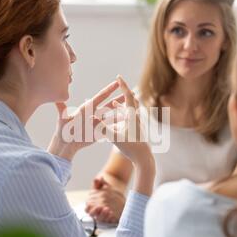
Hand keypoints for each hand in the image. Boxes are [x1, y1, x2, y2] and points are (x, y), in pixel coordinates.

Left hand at [48, 80, 124, 160]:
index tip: (117, 82)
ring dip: (121, 110)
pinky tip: (127, 120)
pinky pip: (110, 126)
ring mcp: (97, 122)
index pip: (100, 96)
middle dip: (119, 97)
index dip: (109, 89)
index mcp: (87, 108)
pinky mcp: (99, 131)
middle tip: (129, 91)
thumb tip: (56, 98)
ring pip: (112, 114)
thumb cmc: (63, 130)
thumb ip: (61, 107)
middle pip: (108, 104)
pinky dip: (118, 123)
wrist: (66, 144)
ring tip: (131, 106)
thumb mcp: (62, 118)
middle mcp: (93, 113)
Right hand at [85, 177, 125, 223]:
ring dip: (104, 215)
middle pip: (93, 215)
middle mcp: (95, 211)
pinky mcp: (108, 218)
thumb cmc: (104, 190)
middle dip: (98, 213)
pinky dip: (109, 218)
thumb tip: (99, 178)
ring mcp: (101, 215)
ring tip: (109, 210)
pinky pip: (108, 221)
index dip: (90, 209)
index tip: (96, 206)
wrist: (114, 194)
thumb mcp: (102, 186)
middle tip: (103, 208)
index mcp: (90, 204)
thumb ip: (99, 183)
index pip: (87, 209)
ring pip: (100, 219)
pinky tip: (112, 214)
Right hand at [93, 76, 154, 195]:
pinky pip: (128, 119)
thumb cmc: (131, 148)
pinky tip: (117, 117)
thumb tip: (92, 118)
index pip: (128, 96)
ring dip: (122, 105)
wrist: (144, 158)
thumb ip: (102, 127)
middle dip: (124, 91)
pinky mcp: (135, 131)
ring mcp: (137, 124)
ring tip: (114, 102)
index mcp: (132, 115)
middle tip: (119, 83)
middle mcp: (136, 117)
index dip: (123, 86)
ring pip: (130, 111)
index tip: (118, 77)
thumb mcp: (114, 137)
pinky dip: (122, 115)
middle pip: (131, 100)